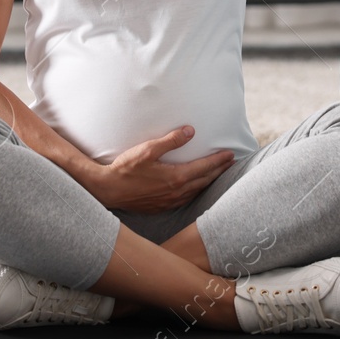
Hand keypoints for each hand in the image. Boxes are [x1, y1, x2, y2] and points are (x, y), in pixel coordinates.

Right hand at [82, 126, 235, 212]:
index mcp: (176, 177)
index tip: (230, 154)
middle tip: (230, 163)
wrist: (109, 190)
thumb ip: (171, 140)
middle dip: (219, 171)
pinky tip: (195, 187)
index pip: (205, 167)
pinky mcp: (162, 206)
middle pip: (205, 180)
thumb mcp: (148, 149)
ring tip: (217, 173)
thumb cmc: (126, 168)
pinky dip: (196, 191)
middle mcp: (177, 192)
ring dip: (209, 182)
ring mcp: (170, 202)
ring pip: (196, 191)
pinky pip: (186, 199)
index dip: (219, 160)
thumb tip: (190, 131)